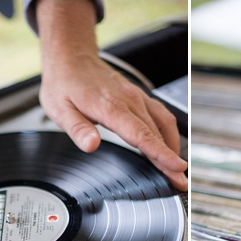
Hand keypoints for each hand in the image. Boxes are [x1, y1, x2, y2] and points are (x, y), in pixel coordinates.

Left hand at [36, 1, 186, 190]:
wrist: (72, 58)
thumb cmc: (64, 84)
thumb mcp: (59, 109)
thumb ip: (77, 129)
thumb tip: (91, 145)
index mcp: (111, 107)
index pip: (141, 135)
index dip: (161, 153)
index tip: (176, 168)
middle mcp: (129, 101)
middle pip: (156, 136)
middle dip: (171, 161)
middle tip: (181, 183)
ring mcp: (136, 98)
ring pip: (162, 125)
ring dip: (173, 148)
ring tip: (178, 170)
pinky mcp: (139, 97)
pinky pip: (160, 115)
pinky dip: (169, 133)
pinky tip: (170, 147)